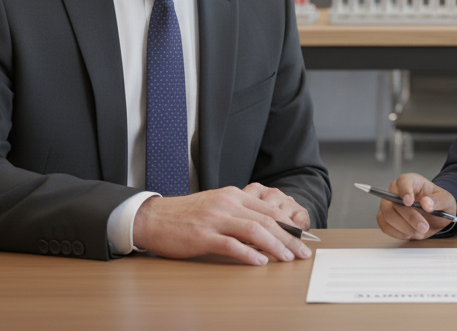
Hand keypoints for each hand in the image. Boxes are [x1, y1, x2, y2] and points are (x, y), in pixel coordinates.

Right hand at [131, 185, 312, 264]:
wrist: (153, 218)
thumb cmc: (185, 215)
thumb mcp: (216, 205)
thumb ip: (239, 212)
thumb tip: (265, 227)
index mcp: (233, 195)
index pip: (269, 209)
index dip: (288, 225)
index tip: (301, 238)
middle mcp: (227, 203)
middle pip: (267, 220)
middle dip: (289, 238)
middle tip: (302, 252)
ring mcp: (215, 219)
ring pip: (254, 231)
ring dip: (275, 246)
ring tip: (288, 258)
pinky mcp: (203, 236)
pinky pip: (231, 245)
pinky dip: (249, 254)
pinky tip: (260, 262)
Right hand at [375, 173, 456, 240]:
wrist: (435, 217)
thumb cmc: (438, 204)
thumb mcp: (446, 200)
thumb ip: (438, 201)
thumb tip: (426, 203)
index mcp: (412, 181)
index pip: (403, 181)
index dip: (404, 191)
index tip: (409, 202)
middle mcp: (397, 191)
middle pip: (393, 201)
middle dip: (409, 217)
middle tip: (424, 227)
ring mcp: (388, 204)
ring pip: (387, 215)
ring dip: (404, 227)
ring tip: (420, 231)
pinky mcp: (385, 218)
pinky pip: (385, 226)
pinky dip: (398, 233)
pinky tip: (411, 233)